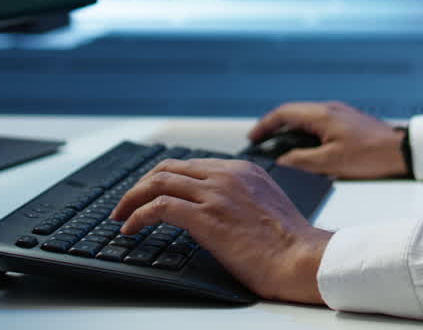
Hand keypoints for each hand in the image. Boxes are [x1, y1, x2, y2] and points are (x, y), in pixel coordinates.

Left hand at [111, 158, 332, 304]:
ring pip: (158, 182)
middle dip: (140, 185)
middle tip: (126, 203)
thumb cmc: (289, 243)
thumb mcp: (264, 205)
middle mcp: (227, 175)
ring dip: (131, 199)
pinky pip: (159, 208)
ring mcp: (216, 194)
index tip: (148, 192)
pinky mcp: (207, 217)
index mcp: (242, 170)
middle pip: (168, 167)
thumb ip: (239, 197)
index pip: (190, 164)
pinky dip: (138, 216)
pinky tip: (131, 228)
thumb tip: (211, 209)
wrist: (302, 259)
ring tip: (121, 216)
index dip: (162, 177)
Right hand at [249, 101, 407, 178]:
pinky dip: (307, 135)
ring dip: (292, 132)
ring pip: (307, 120)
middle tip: (263, 144)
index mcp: (322, 115)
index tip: (253, 137)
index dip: (265, 125)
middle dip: (275, 128)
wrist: (403, 152)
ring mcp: (341, 115)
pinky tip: (308, 151)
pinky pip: (320, 125)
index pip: (283, 113)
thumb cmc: (371, 155)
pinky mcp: (350, 123)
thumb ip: (301, 161)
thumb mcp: (330, 163)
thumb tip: (281, 161)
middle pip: (293, 114)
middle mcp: (330, 110)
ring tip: (282, 150)